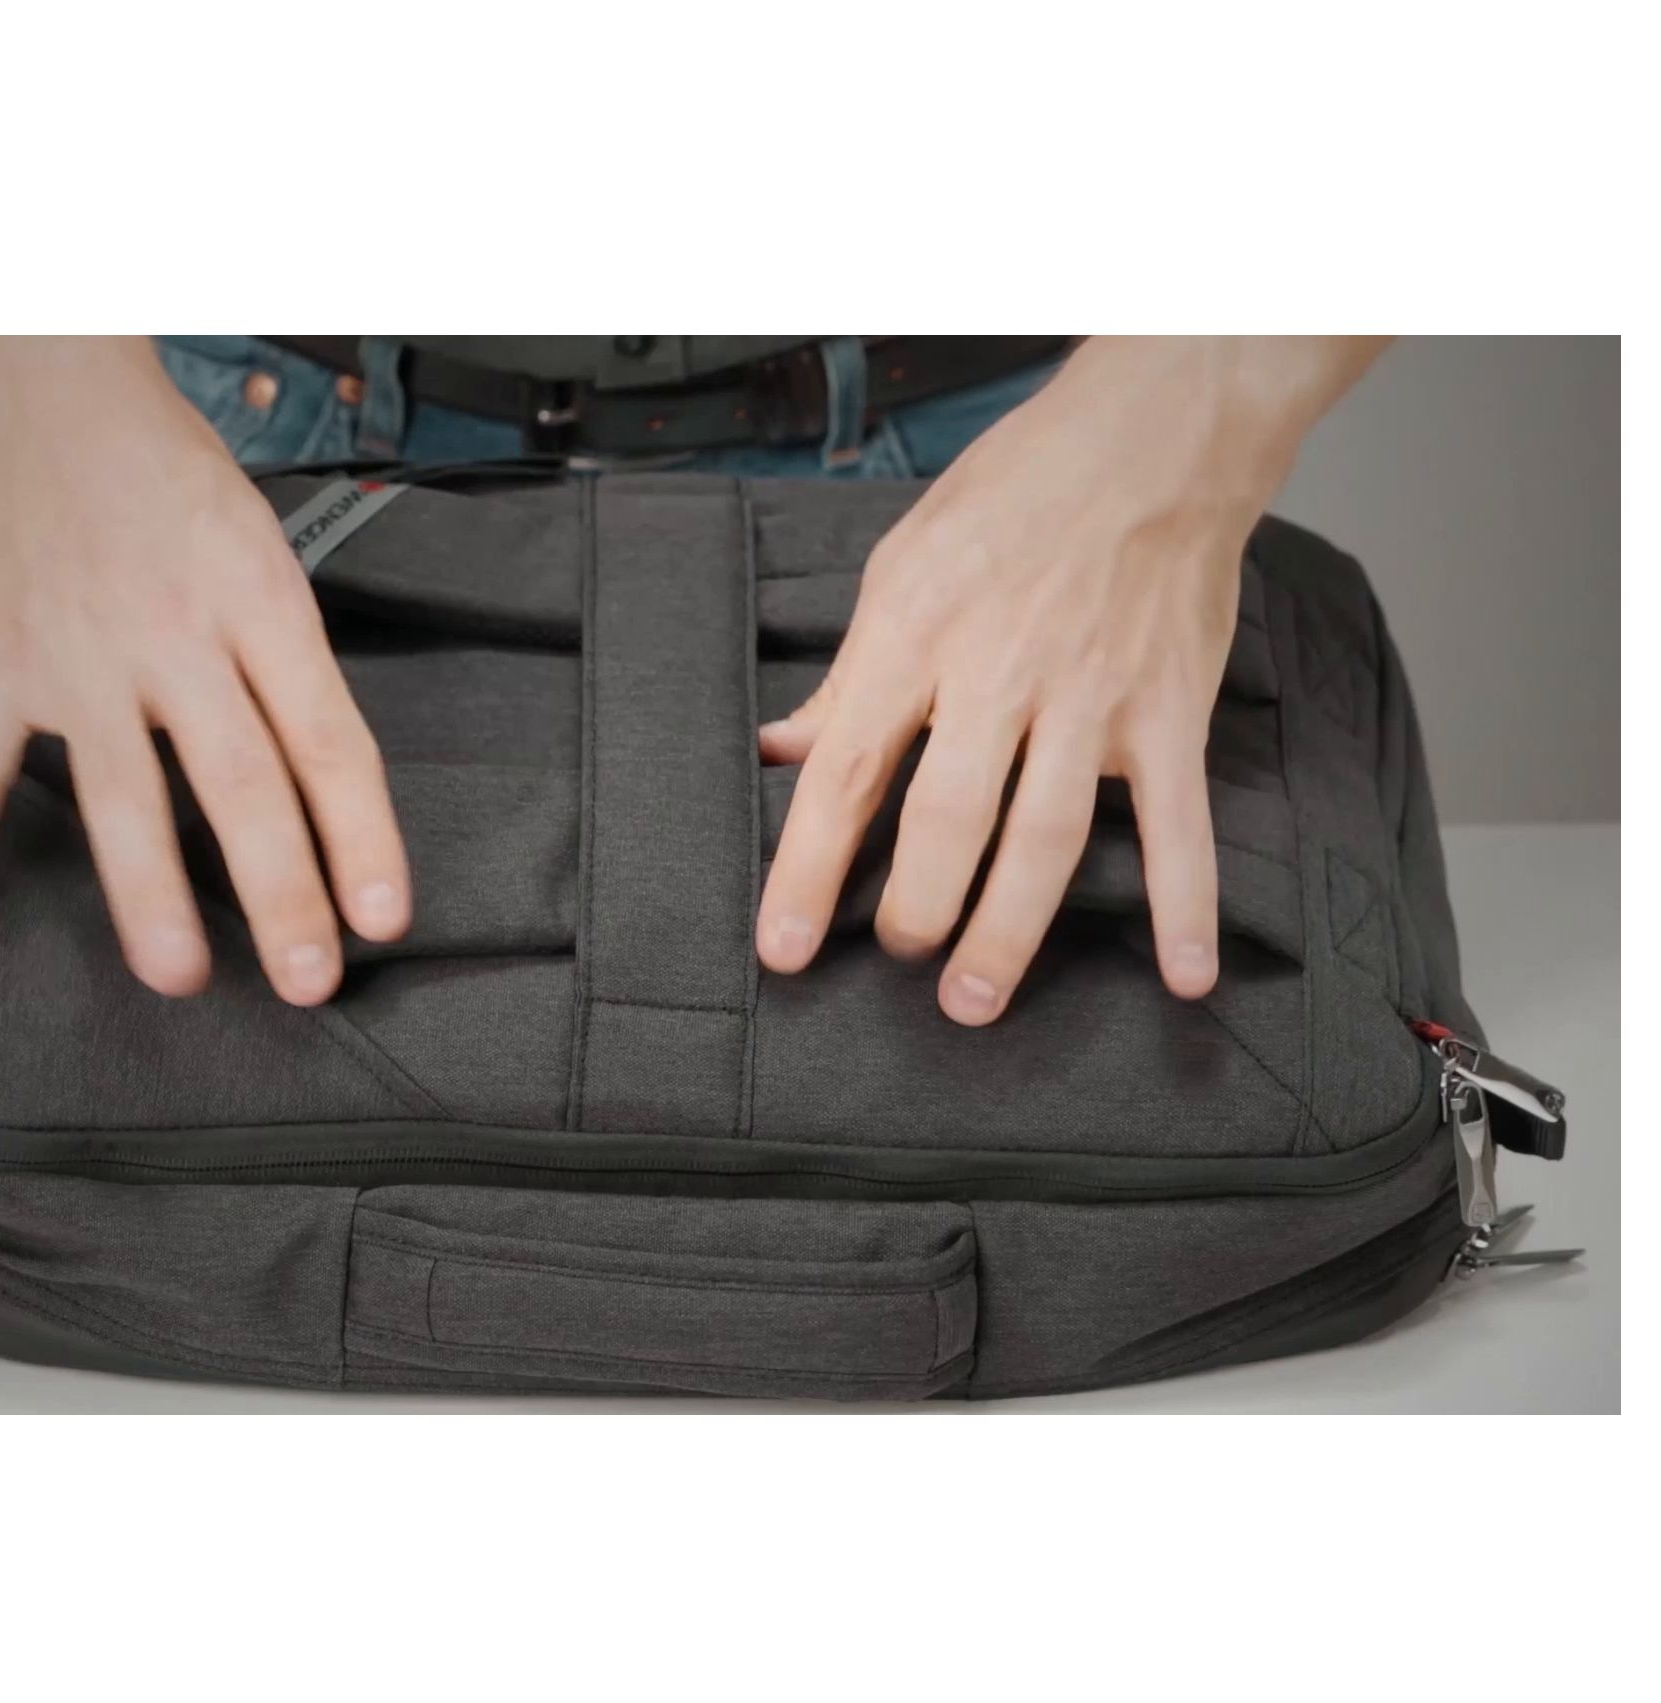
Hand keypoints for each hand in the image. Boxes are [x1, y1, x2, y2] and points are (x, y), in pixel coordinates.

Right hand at [0, 336, 409, 1004]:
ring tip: (180, 973)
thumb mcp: (265, 547)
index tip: (382, 914)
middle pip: (242, 784)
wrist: (44, 385)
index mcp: (258, 603)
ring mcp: (78, 654)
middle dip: (279, 894)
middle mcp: (172, 634)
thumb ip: (286, 661)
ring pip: (122, 794)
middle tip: (305, 975)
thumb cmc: (165, 472)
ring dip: (150, 895)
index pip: (328, 739)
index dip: (363, 837)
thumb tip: (323, 783)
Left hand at [756, 336, 1385, 1024]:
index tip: (784, 946)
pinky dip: (1186, 905)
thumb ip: (847, 675)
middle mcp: (1000, 671)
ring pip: (1044, 838)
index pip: (848, 772)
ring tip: (974, 998)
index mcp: (916, 633)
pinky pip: (1178, 823)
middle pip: (947, 820)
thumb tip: (784, 752)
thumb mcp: (900, 563)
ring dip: (1009, 931)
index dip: (809, 869)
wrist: (1153, 436)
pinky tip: (1184, 977)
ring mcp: (1091, 696)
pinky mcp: (1168, 710)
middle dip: (915, 912)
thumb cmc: (1016, 493)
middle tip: (896, 957)